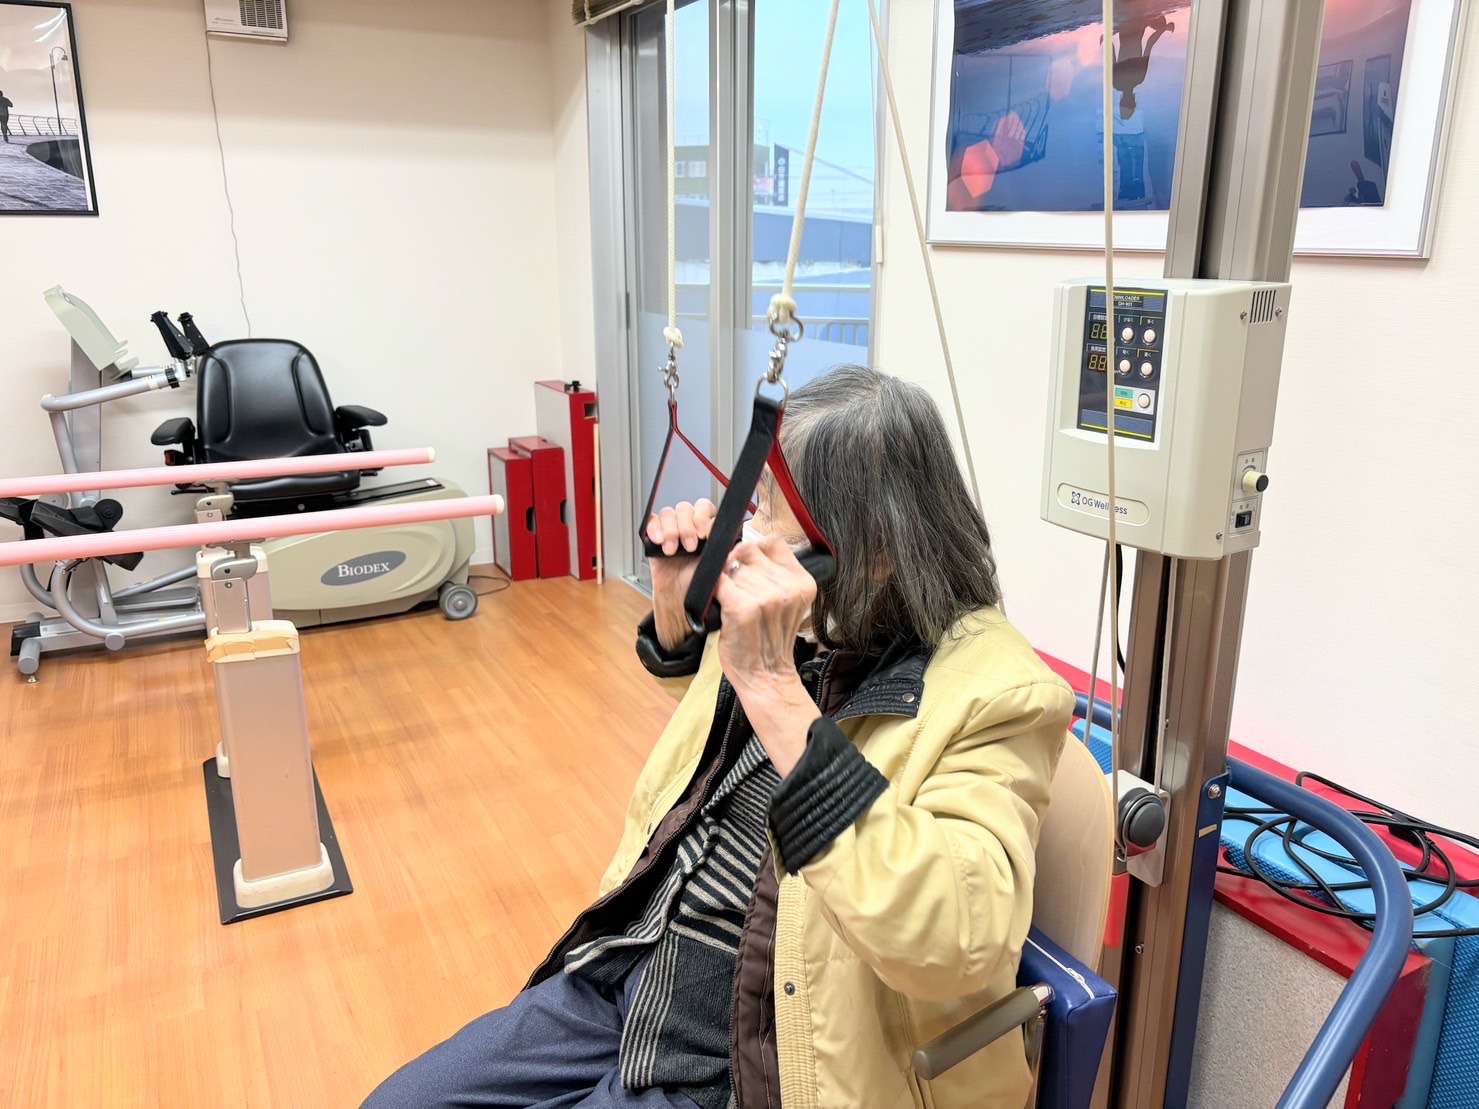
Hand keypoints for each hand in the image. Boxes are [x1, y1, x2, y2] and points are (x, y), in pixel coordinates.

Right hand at [646, 499, 715, 649]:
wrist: (680, 598)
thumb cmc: (700, 583)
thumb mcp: (718, 566)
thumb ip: (723, 549)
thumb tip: (726, 536)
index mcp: (707, 528)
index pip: (705, 509)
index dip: (703, 518)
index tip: (704, 534)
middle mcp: (690, 526)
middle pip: (686, 508)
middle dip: (687, 527)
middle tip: (689, 547)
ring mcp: (672, 530)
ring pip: (668, 513)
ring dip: (670, 530)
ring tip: (672, 550)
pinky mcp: (656, 536)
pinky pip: (652, 521)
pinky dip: (654, 528)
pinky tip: (659, 542)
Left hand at [714, 537, 819, 775]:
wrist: (765, 677)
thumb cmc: (769, 640)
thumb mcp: (785, 601)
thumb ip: (775, 573)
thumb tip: (744, 547)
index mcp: (803, 582)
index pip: (772, 543)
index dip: (754, 550)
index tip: (746, 565)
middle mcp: (788, 587)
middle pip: (749, 552)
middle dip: (737, 567)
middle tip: (738, 591)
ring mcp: (767, 597)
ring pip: (732, 568)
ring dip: (727, 584)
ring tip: (735, 606)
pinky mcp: (743, 608)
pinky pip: (720, 583)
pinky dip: (716, 593)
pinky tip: (723, 608)